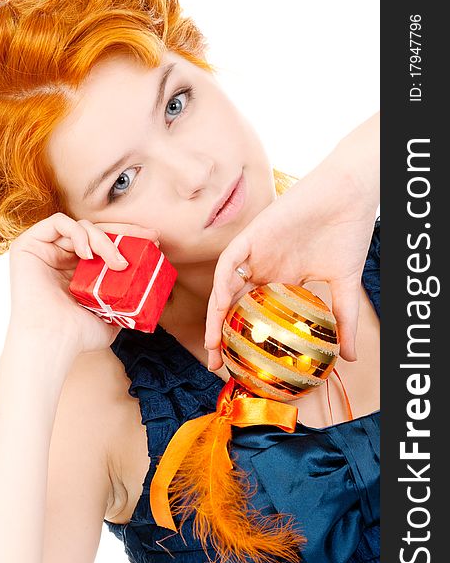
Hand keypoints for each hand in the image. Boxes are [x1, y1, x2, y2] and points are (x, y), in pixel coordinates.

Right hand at [8, 212, 159, 353]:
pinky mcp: (28, 245)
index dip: (129, 237)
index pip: (105, 243)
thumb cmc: (79, 334)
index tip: (153, 240)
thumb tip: (146, 298)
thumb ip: (124, 303)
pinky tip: (87, 254)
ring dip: (105, 240)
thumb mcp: (112, 316)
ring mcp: (45, 249)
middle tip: (149, 237)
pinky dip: (78, 233)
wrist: (55, 340)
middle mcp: (61, 256)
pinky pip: (58, 222)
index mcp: (78, 269)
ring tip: (116, 263)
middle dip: (126, 230)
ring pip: (82, 226)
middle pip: (97, 229)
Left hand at [204, 113, 378, 368]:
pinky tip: (221, 304)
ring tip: (213, 344)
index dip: (245, 340)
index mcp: (281, 282)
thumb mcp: (344, 286)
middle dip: (222, 334)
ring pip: (226, 287)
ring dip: (216, 314)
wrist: (350, 196)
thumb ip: (344, 321)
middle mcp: (263, 270)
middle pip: (234, 306)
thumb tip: (350, 358)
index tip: (241, 367)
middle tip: (218, 363)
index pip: (255, 316)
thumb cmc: (347, 235)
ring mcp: (256, 254)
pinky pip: (230, 260)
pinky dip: (223, 282)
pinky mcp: (253, 235)